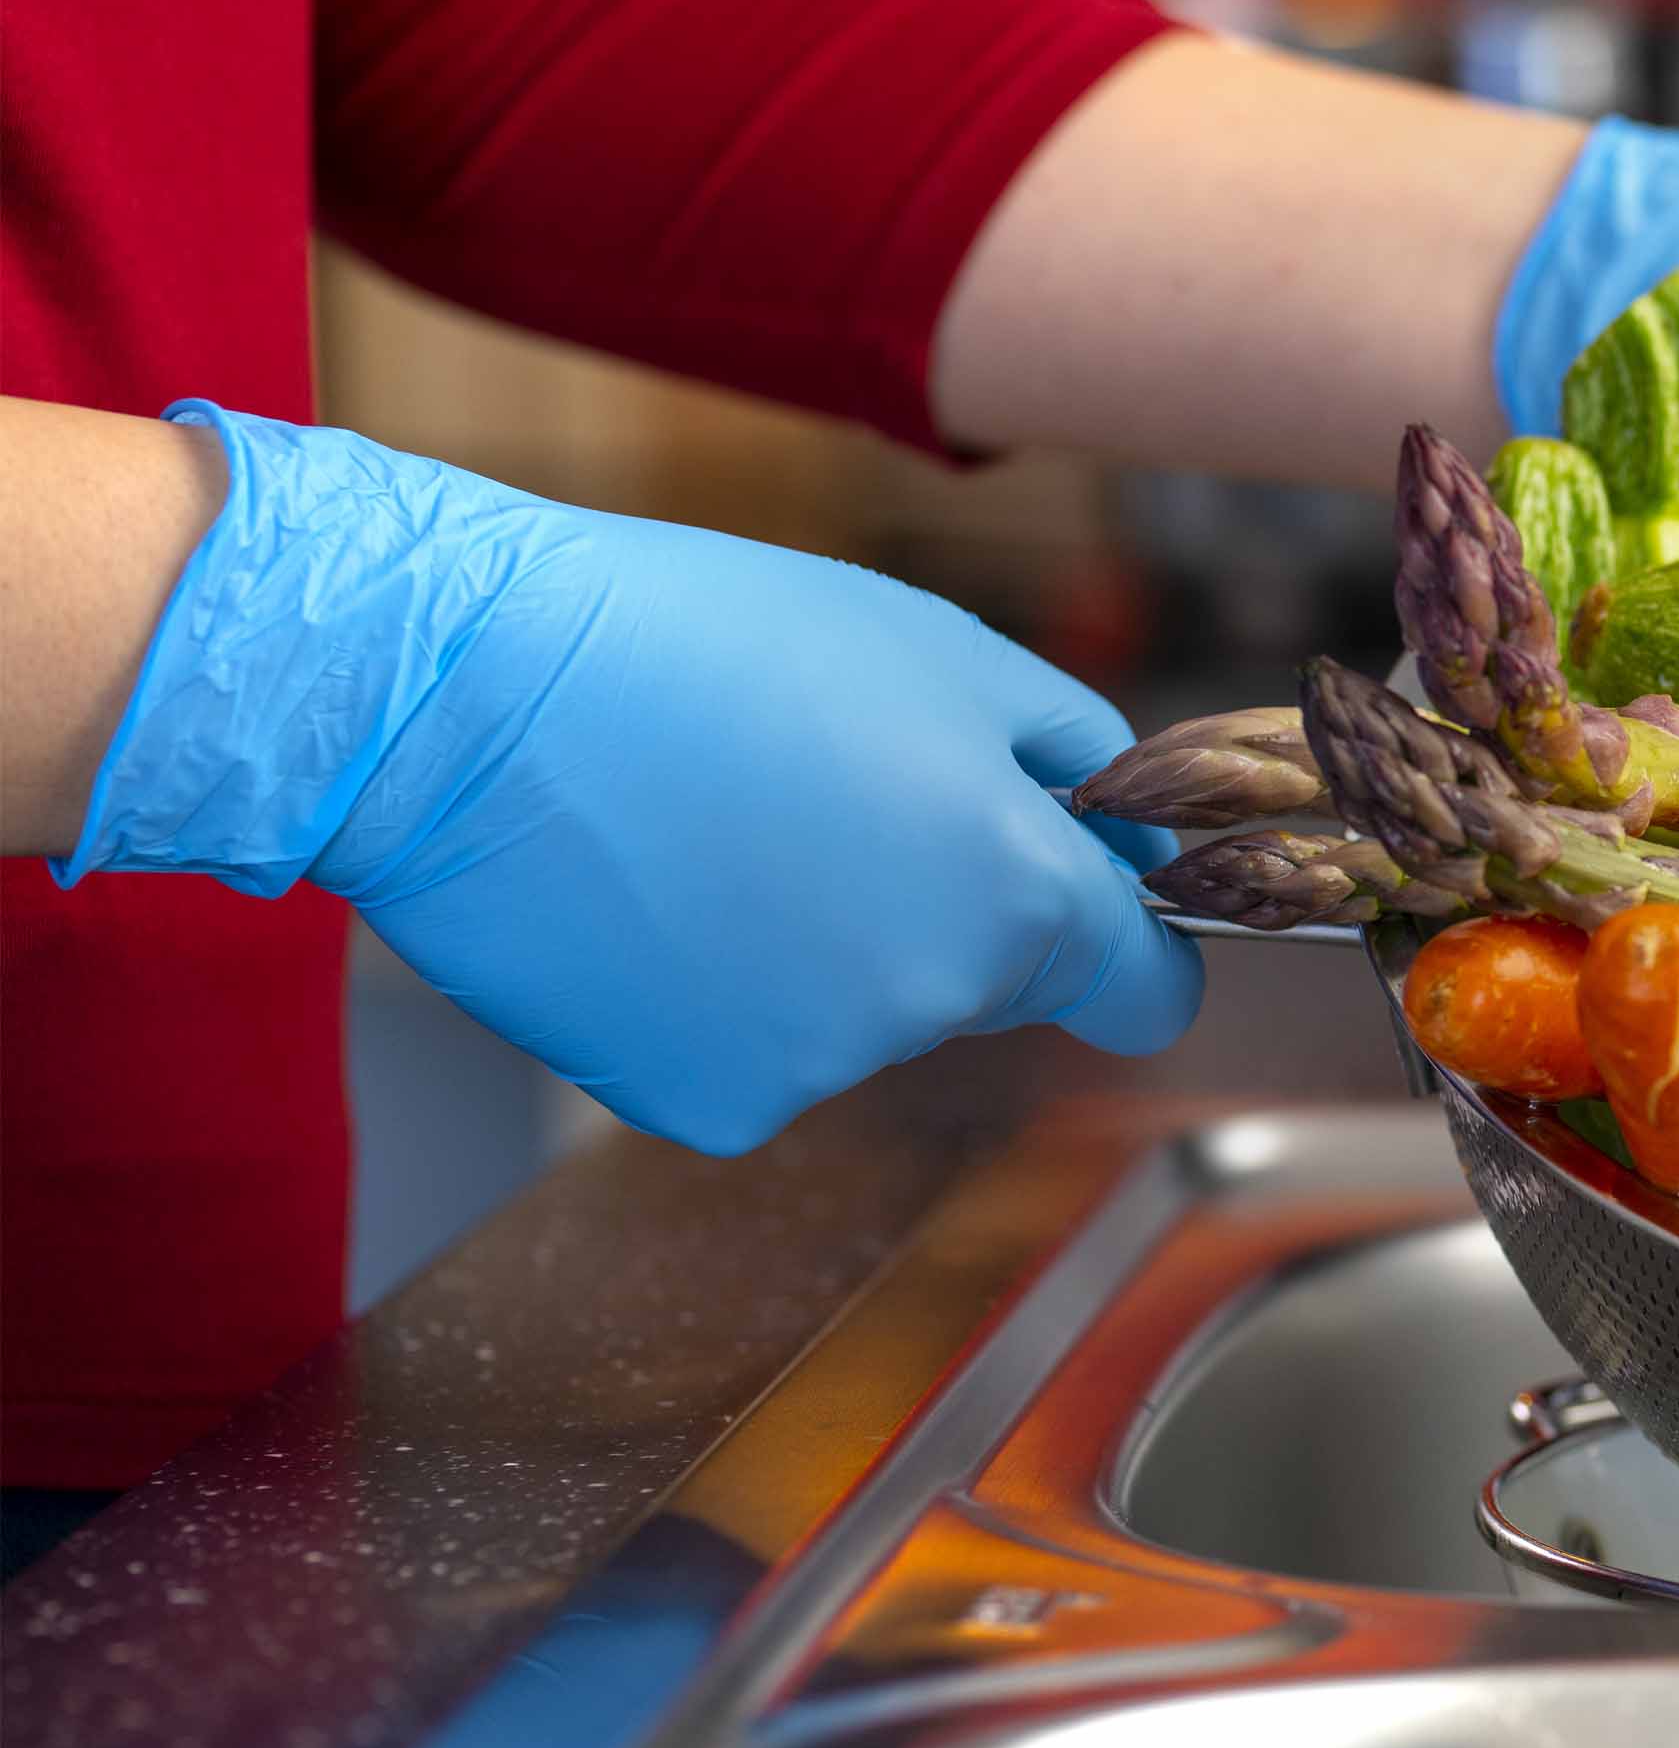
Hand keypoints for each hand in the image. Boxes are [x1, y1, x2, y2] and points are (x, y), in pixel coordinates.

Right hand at [61, 406, 1197, 1153]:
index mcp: (1018, 889)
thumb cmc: (704, 644)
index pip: (1146, 989)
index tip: (1094, 910)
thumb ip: (1072, 764)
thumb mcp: (943, 654)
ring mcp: (817, 1065)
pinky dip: (719, 996)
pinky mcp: (702, 1102)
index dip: (1129, 946)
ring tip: (714, 830)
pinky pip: (756, 1053)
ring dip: (822, 944)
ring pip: (867, 1016)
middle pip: (995, 984)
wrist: (462, 694)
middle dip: (947, 906)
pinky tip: (652, 898)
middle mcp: (935, 998)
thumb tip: (1133, 840)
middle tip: (824, 795)